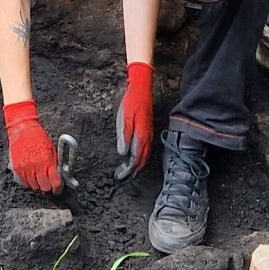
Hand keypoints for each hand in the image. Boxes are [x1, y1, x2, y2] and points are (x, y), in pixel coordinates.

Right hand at [4, 100, 64, 193]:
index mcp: (47, 160)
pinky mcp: (17, 168)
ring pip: (34, 186)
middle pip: (44, 187)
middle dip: (48, 187)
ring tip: (39, 178)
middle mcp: (36, 165)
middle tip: (49, 184)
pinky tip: (31, 176)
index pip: (55, 182)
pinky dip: (29, 182)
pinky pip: (24, 182)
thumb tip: (59, 176)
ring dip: (38, 184)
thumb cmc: (38, 136)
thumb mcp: (51, 149)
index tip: (58, 189)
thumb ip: (54, 164)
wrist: (22, 128)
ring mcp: (25, 168)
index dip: (58, 188)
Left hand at [115, 61, 154, 176]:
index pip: (135, 160)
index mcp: (141, 137)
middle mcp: (147, 139)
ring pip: (144, 157)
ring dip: (136, 168)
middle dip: (132, 173)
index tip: (119, 177)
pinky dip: (139, 159)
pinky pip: (145, 151)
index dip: (128, 171)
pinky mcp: (147, 132)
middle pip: (141, 162)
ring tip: (126, 173)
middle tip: (121, 179)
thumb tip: (123, 154)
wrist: (141, 90)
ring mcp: (148, 136)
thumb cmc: (131, 103)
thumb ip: (124, 137)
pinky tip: (133, 159)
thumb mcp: (124, 119)